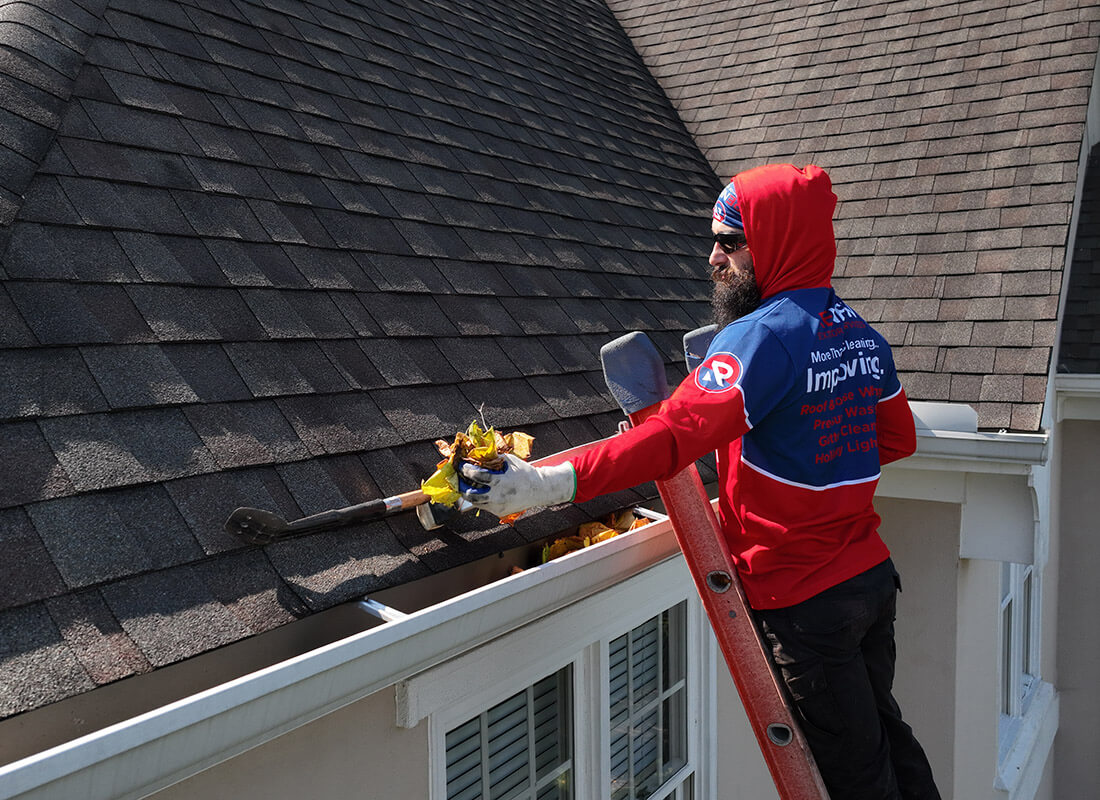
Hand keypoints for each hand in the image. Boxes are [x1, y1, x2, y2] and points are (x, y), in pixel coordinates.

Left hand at [459, 453, 575, 517]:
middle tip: (457, 479)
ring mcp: (498, 506)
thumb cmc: (525, 473)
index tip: (460, 465)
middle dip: (461, 486)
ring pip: (476, 503)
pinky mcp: (500, 512)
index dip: (466, 470)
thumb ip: (494, 458)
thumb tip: (478, 454)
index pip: (476, 476)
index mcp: (500, 481)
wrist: (539, 489)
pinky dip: (479, 499)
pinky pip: (485, 506)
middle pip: (471, 494)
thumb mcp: (510, 461)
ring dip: (468, 494)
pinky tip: (478, 492)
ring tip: (464, 486)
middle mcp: (497, 496)